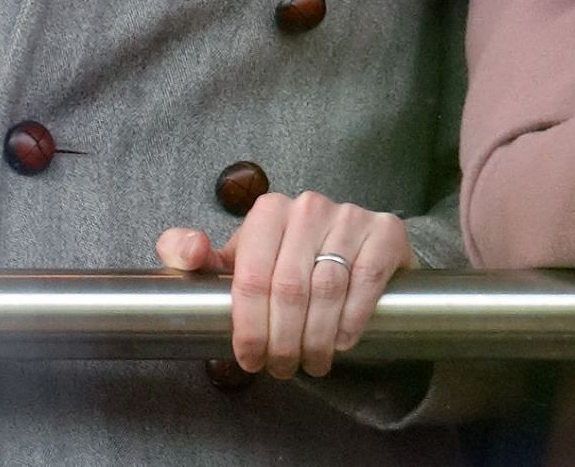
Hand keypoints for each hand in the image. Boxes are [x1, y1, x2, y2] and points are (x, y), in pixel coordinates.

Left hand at [156, 191, 414, 377]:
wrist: (352, 254)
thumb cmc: (284, 263)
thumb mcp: (236, 262)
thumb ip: (193, 257)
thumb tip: (190, 251)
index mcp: (268, 212)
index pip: (251, 276)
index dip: (249, 327)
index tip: (250, 359)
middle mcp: (308, 206)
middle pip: (288, 288)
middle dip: (283, 340)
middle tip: (282, 368)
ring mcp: (349, 215)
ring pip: (327, 288)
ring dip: (316, 338)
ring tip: (311, 362)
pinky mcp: (385, 231)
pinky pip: (366, 280)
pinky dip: (351, 319)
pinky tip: (342, 341)